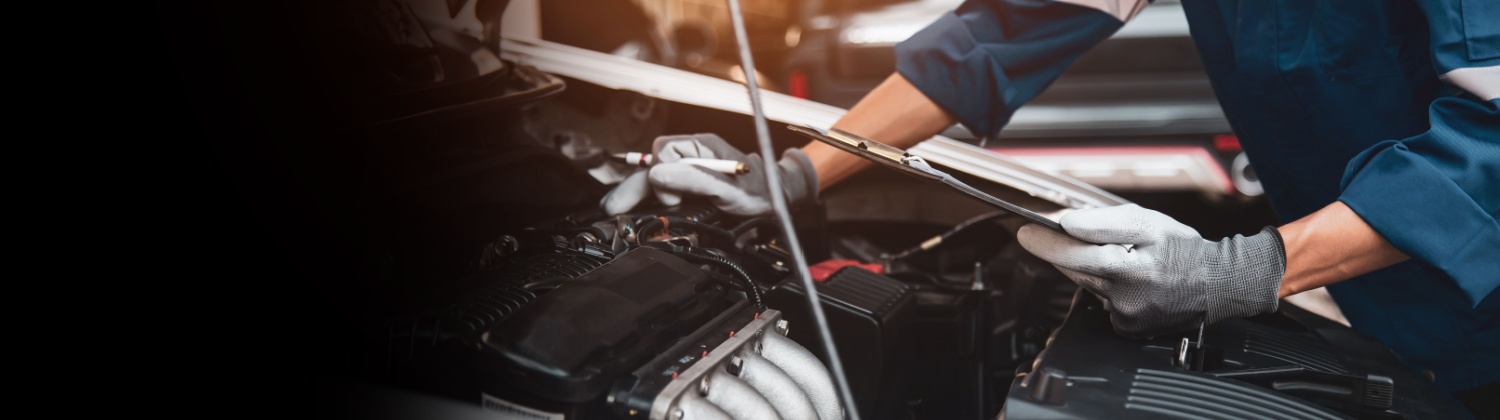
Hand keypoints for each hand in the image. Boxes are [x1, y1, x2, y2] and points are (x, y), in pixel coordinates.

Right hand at [601, 134, 817, 215]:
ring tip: (616, 208)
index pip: (664, 152)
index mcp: (700, 147)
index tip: (672, 200)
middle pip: (653, 165)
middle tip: (612, 207)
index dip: (662, 176)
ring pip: (655, 175)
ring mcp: (691, 167)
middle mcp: (693, 153)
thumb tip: (659, 173)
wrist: (776, 197)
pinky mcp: (691, 182)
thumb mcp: (727, 187)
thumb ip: (694, 179)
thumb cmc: (759, 190)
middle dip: (633, 186)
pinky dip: (650, 196)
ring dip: (638, 192)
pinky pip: (664, 184)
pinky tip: (638, 207)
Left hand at [1016, 204, 1285, 336]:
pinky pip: (1101, 302)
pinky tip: (1124, 279)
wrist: (1219, 285)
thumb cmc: (1183, 250)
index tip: (1025, 232)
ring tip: (1118, 257)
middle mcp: (1126, 298)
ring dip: (1089, 269)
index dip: (1047, 243)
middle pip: (1077, 271)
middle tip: (1056, 235)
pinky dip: (1104, 287)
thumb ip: (1104, 223)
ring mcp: (1125, 317)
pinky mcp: (1127, 328)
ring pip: (1088, 286)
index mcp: (1132, 269)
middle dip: (1065, 252)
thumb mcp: (1147, 223)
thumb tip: (1066, 223)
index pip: (1075, 255)